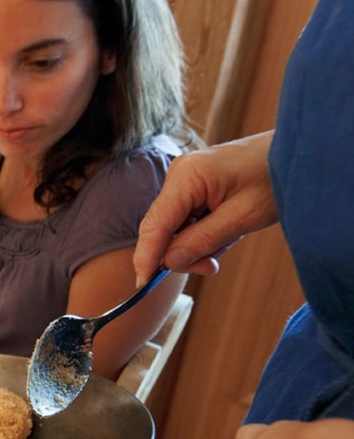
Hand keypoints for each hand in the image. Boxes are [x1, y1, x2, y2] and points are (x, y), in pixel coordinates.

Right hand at [133, 132, 277, 284]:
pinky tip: (226, 230)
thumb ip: (202, 241)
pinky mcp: (192, 186)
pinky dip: (202, 233)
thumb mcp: (242, 218)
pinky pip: (186, 220)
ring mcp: (184, 180)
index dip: (146, 256)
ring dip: (198, 244)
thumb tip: (168, 263)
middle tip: (212, 267)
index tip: (142, 284)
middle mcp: (178, 175)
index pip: (156, 224)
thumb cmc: (274, 180)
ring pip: (175, 228)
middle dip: (183, 253)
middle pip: (162, 229)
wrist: (296, 154)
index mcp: (187, 176)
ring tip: (231, 238)